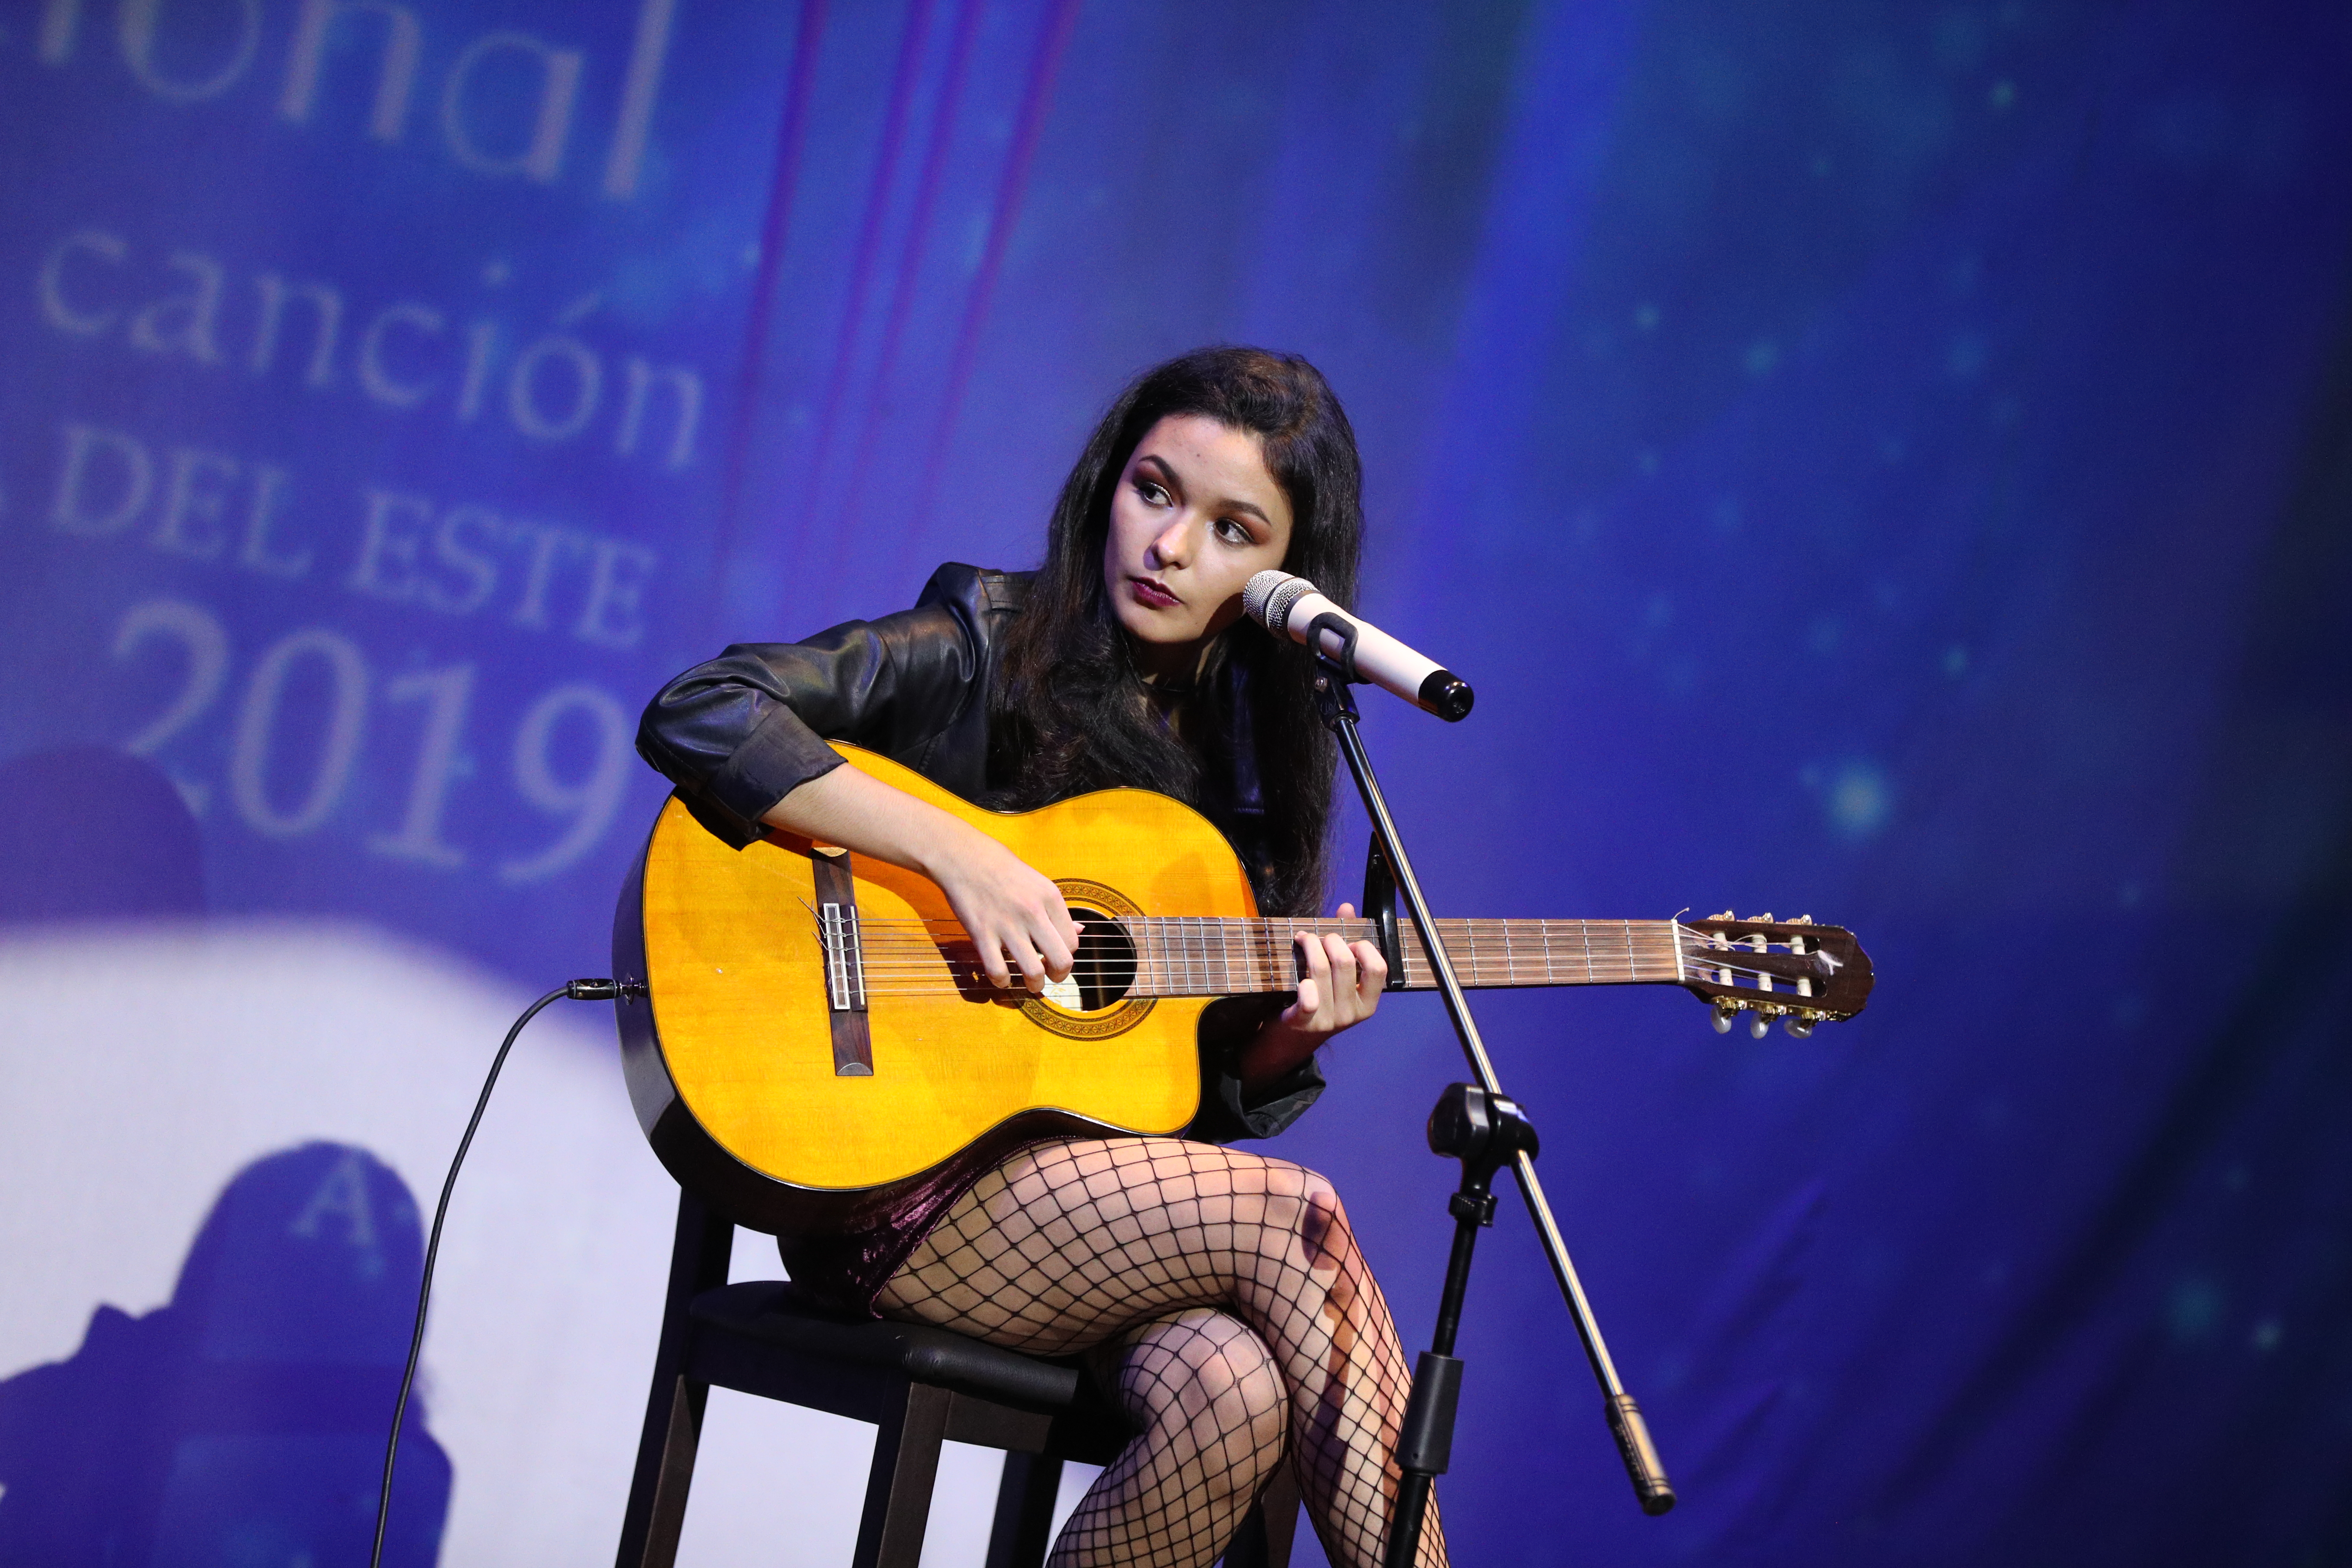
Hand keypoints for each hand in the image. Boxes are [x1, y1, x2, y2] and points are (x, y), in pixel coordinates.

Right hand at [923, 822, 1079, 993]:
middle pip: (1061, 960)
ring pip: (1033, 971)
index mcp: (1051, 898)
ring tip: (1029, 982)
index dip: (1066, 956)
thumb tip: (1080, 931)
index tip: (1055, 958)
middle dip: (1058, 977)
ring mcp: (1007, 924)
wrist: (965, 857)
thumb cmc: (1003, 870)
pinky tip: (1002, 978)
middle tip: (1049, 977)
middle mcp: (1033, 912)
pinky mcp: (982, 934)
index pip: (1072, 942)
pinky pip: (998, 971)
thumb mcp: (1039, 884)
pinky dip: (1002, 982)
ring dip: (1034, 985)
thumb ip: (1058, 911)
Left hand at [1239, 902, 1386, 1086]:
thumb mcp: (1338, 977)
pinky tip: (1299, 974)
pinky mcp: (1305, 1023)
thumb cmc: (1320, 998)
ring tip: (1303, 939)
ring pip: (1321, 971)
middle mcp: (1352, 1013)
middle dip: (1330, 939)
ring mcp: (1329, 1020)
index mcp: (1368, 1001)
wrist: (1292, 1040)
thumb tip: (1348, 907)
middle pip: (1345, 962)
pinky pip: (1309, 999)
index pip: (1379, 968)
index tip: (1348, 941)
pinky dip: (1304, 983)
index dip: (1363, 947)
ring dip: (1310, 946)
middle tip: (1319, 936)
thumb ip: (1346, 942)